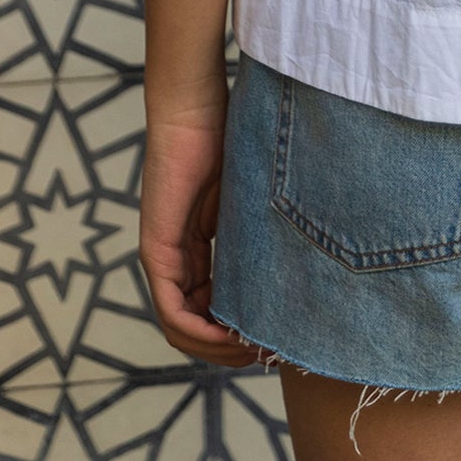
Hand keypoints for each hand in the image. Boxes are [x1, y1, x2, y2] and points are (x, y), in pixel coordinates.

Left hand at [139, 99, 259, 366]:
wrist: (195, 107)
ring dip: (217, 348)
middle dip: (232, 348)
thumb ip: (259, 229)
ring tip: (254, 350)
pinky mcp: (157, 251)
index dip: (241, 331)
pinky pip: (172, 311)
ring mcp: (162, 257)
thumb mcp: (250, 197)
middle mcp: (175, 260)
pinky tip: (231, 335)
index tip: (275, 334)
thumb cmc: (227, 138)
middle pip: (196, 327)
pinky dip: (200, 332)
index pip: (213, 308)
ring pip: (182, 328)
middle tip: (270, 352)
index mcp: (196, 249)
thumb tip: (303, 257)